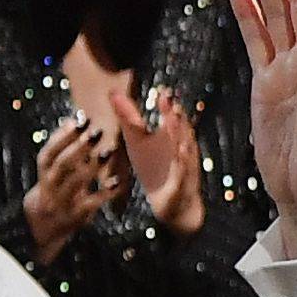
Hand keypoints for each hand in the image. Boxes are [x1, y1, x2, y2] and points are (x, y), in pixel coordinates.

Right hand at [23, 104, 128, 255]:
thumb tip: (73, 118)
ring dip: (92, 166)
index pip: (50, 151)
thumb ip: (63, 146)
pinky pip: (90, 203)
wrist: (43, 224)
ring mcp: (61, 201)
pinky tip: (118, 182)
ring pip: (75, 182)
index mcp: (44, 171)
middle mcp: (49, 186)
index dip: (64, 135)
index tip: (81, 120)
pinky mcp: (75, 216)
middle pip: (61, 164)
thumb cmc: (56, 187)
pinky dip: (104, 192)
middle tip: (98, 131)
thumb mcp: (54, 167)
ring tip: (108, 151)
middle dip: (79, 147)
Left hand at [122, 82, 206, 234]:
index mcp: (171, 137)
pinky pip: (182, 173)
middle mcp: (180, 148)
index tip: (162, 91)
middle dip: (173, 115)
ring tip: (174, 120)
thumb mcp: (139, 142)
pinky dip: (182, 163)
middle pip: (178, 129)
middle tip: (167, 100)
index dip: (166, 106)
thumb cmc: (156, 170)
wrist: (172, 205)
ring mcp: (183, 166)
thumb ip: (129, 117)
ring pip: (183, 148)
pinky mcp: (181, 185)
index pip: (170, 118)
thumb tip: (113, 92)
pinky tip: (180, 153)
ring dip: (180, 135)